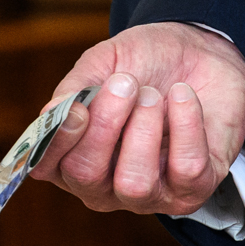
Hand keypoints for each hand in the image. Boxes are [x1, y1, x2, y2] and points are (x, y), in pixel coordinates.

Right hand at [35, 22, 244, 218]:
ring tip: (154, 94)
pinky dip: (186, 125)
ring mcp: (150, 194)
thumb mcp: (104, 63)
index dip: (59, 140)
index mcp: (71, 155)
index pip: (45, 167)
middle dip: (107, 125)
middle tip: (126, 84)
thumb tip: (50, 115)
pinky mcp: (194, 189)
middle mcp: (105, 185)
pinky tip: (183, 96)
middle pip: (87, 176)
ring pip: (135, 183)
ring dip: (145, 128)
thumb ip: (75, 89)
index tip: (79, 108)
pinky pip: (187, 169)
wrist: (200, 51)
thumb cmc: (144, 64)